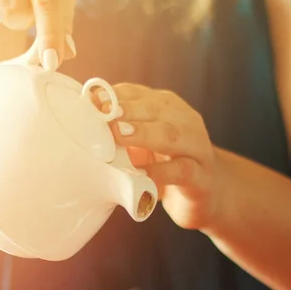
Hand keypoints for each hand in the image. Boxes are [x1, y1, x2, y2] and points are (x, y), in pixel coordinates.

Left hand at [99, 84, 223, 230]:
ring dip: (144, 133)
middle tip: (103, 115)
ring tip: (119, 135)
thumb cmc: (166, 166)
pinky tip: (142, 175)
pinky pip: (181, 171)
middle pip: (157, 109)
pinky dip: (161, 172)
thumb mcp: (141, 146)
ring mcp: (196, 148)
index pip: (139, 95)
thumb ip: (120, 134)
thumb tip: (82, 126)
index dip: (116, 96)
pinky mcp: (201, 178)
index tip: (91, 100)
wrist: (208, 194)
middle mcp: (185, 122)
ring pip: (172, 134)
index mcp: (167, 109)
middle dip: (128, 110)